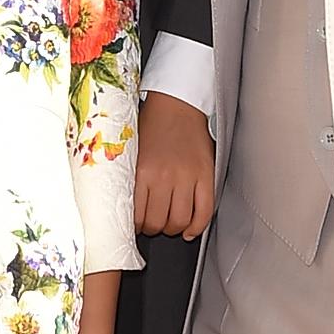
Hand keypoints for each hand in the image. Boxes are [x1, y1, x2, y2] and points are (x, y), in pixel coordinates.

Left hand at [134, 91, 214, 238]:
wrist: (177, 104)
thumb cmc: (152, 125)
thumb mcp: (134, 152)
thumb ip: (132, 179)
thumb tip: (127, 207)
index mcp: (142, 171)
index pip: (137, 215)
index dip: (135, 226)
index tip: (136, 225)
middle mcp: (164, 177)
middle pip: (158, 222)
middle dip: (153, 229)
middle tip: (152, 224)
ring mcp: (187, 177)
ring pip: (181, 221)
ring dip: (174, 229)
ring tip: (169, 224)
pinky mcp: (206, 176)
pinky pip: (205, 211)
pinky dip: (198, 226)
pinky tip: (191, 230)